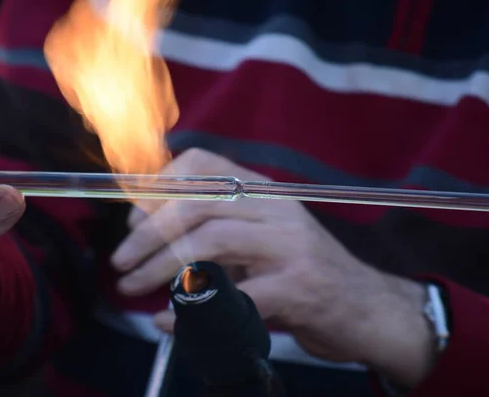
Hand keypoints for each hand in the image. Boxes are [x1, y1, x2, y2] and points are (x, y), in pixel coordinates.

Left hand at [113, 148, 435, 386]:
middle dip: (147, 234)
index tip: (133, 218)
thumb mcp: (262, 235)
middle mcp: (276, 209)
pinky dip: (191, 311)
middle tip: (121, 260)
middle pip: (197, 205)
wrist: (367, 307)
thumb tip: (150, 225)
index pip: (202, 164)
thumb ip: (218, 225)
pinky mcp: (298, 288)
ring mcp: (290, 246)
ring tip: (132, 286)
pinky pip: (232, 297)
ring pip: (211, 243)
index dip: (158, 186)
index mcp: (264, 191)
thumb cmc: (303, 271)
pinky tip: (170, 323)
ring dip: (161, 268)